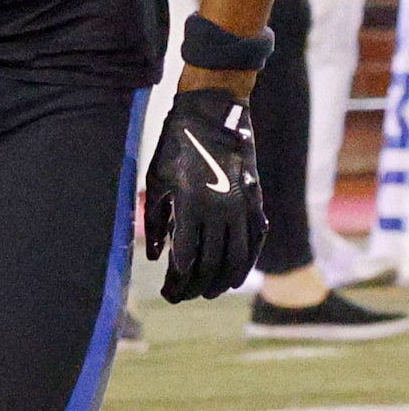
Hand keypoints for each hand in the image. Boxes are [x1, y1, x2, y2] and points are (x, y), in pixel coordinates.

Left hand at [144, 88, 266, 302]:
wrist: (212, 113)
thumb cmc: (175, 145)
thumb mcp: (157, 180)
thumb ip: (156, 220)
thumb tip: (155, 258)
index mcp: (192, 205)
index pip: (187, 258)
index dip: (177, 280)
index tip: (168, 292)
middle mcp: (221, 210)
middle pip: (212, 263)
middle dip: (195, 285)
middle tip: (182, 296)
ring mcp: (242, 206)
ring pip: (238, 257)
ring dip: (222, 280)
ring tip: (207, 292)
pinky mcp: (256, 199)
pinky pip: (254, 240)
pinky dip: (246, 262)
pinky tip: (236, 276)